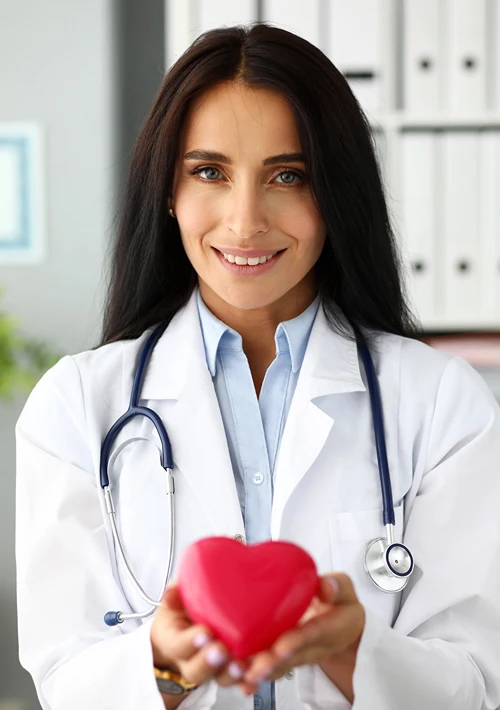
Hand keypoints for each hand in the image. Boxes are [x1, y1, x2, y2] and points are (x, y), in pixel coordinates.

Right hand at [150, 583, 248, 689]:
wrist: (191, 624)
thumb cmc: (184, 608)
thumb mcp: (176, 596)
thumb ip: (175, 593)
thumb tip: (171, 594)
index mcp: (174, 640)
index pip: (177, 645)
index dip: (189, 642)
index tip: (203, 633)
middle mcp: (192, 659)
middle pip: (196, 671)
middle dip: (209, 662)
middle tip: (221, 650)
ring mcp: (213, 667)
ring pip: (219, 678)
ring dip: (230, 673)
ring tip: (241, 665)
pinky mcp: (232, 667)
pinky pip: (240, 680)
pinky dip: (248, 680)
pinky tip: (255, 677)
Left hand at [242, 573, 364, 689]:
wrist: (345, 628)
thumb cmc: (341, 606)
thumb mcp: (346, 591)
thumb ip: (337, 586)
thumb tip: (325, 586)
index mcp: (327, 629)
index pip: (311, 635)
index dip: (295, 641)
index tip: (281, 646)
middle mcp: (310, 647)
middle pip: (289, 658)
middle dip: (270, 664)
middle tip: (252, 667)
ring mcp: (296, 655)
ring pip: (277, 668)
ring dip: (258, 671)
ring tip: (239, 670)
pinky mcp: (284, 657)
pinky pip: (270, 669)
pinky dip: (253, 675)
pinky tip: (238, 677)